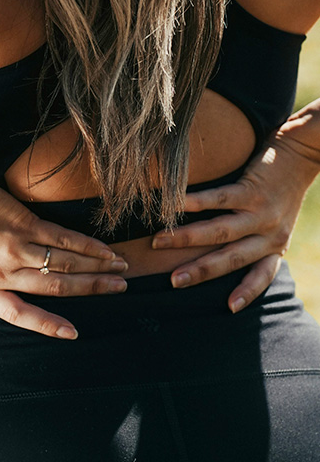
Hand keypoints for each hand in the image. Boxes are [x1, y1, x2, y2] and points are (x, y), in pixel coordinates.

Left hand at [0, 169, 127, 337]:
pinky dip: (88, 246)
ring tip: (121, 270)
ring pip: (66, 265)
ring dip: (98, 269)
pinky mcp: (25, 223)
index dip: (48, 325)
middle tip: (119, 288)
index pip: (21, 315)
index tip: (72, 332)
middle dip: (92, 290)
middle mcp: (4, 273)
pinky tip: (106, 249)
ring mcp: (17, 248)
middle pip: (56, 289)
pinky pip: (63, 238)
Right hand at [151, 121, 319, 312]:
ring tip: (159, 241)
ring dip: (187, 238)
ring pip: (220, 232)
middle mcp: (270, 234)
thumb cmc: (281, 185)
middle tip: (174, 281)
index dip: (246, 292)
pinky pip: (220, 199)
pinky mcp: (252, 190)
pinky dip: (196, 203)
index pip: (262, 276)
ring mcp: (261, 212)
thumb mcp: (277, 218)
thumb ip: (254, 234)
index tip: (229, 308)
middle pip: (231, 259)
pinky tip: (176, 204)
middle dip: (200, 271)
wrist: (302, 153)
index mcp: (275, 244)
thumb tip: (215, 245)